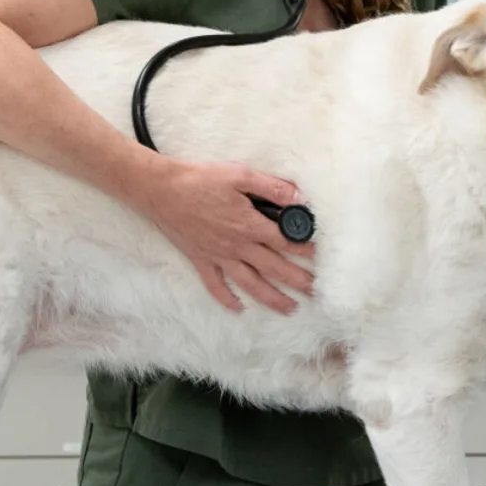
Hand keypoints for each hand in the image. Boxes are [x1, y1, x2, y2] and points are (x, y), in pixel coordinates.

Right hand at [139, 157, 315, 313]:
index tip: (323, 256)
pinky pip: (216, 285)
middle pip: (274, 269)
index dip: (307, 249)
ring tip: (290, 309)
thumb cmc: (200, 179)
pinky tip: (238, 309)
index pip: (286, 241)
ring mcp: (219, 256)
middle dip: (298, 281)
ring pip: (250, 284)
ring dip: (272, 299)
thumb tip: (299, 197)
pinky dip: (227, 299)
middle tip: (318, 292)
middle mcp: (237, 246)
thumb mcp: (240, 175)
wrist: (161, 190)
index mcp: (249, 225)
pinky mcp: (201, 260)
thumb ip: (271, 187)